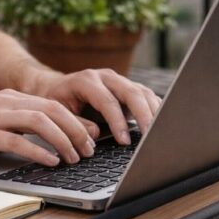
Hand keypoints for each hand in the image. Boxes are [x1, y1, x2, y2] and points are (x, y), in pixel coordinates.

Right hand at [0, 89, 99, 166]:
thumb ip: (15, 126)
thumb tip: (46, 142)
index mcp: (8, 98)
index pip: (51, 104)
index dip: (75, 120)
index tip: (91, 136)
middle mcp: (3, 102)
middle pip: (52, 110)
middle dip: (76, 130)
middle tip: (90, 149)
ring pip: (40, 122)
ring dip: (63, 140)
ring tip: (75, 157)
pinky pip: (18, 141)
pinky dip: (38, 152)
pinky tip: (50, 162)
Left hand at [33, 68, 161, 144]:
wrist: (57, 87)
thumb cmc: (57, 102)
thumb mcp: (58, 113)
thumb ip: (75, 123)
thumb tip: (93, 134)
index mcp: (86, 80)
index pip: (108, 101)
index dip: (117, 122)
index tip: (124, 141)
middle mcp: (106, 76)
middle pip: (132, 92)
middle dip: (144, 115)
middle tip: (150, 137)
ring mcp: (119, 80)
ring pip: (143, 92)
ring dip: (154, 112)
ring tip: (160, 132)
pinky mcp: (128, 88)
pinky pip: (146, 96)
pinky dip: (155, 109)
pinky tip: (162, 124)